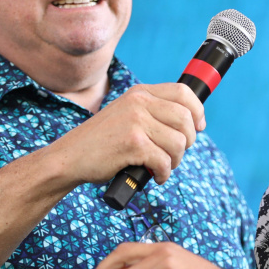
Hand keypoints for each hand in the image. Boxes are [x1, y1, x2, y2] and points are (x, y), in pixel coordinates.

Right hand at [52, 83, 204, 186]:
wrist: (70, 157)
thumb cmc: (101, 142)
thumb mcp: (126, 115)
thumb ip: (152, 112)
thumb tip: (191, 123)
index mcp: (139, 93)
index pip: (183, 92)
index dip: (197, 111)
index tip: (198, 127)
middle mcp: (139, 102)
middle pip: (186, 119)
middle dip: (187, 142)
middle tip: (174, 154)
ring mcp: (136, 122)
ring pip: (179, 143)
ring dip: (174, 161)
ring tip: (160, 166)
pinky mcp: (133, 144)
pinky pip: (165, 161)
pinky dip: (163, 174)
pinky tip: (153, 176)